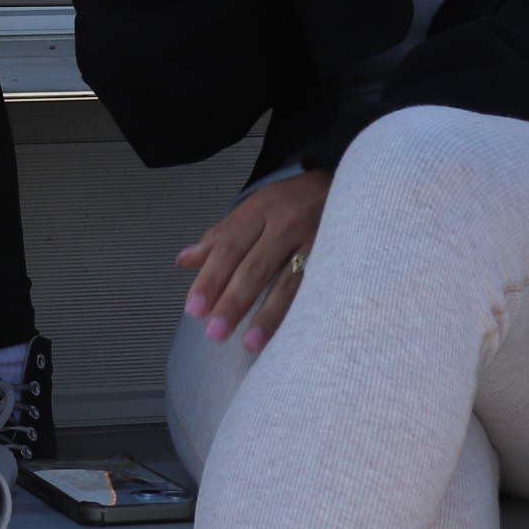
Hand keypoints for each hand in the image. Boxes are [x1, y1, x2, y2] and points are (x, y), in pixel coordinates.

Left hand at [178, 171, 332, 348]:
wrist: (345, 184)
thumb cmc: (291, 203)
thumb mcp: (254, 209)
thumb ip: (220, 237)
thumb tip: (183, 262)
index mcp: (258, 211)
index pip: (229, 248)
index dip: (210, 279)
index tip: (194, 310)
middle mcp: (285, 224)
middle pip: (255, 267)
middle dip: (233, 301)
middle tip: (214, 332)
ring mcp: (315, 240)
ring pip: (288, 282)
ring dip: (268, 315)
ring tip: (249, 343)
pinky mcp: (338, 256)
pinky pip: (316, 288)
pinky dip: (301, 311)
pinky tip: (290, 334)